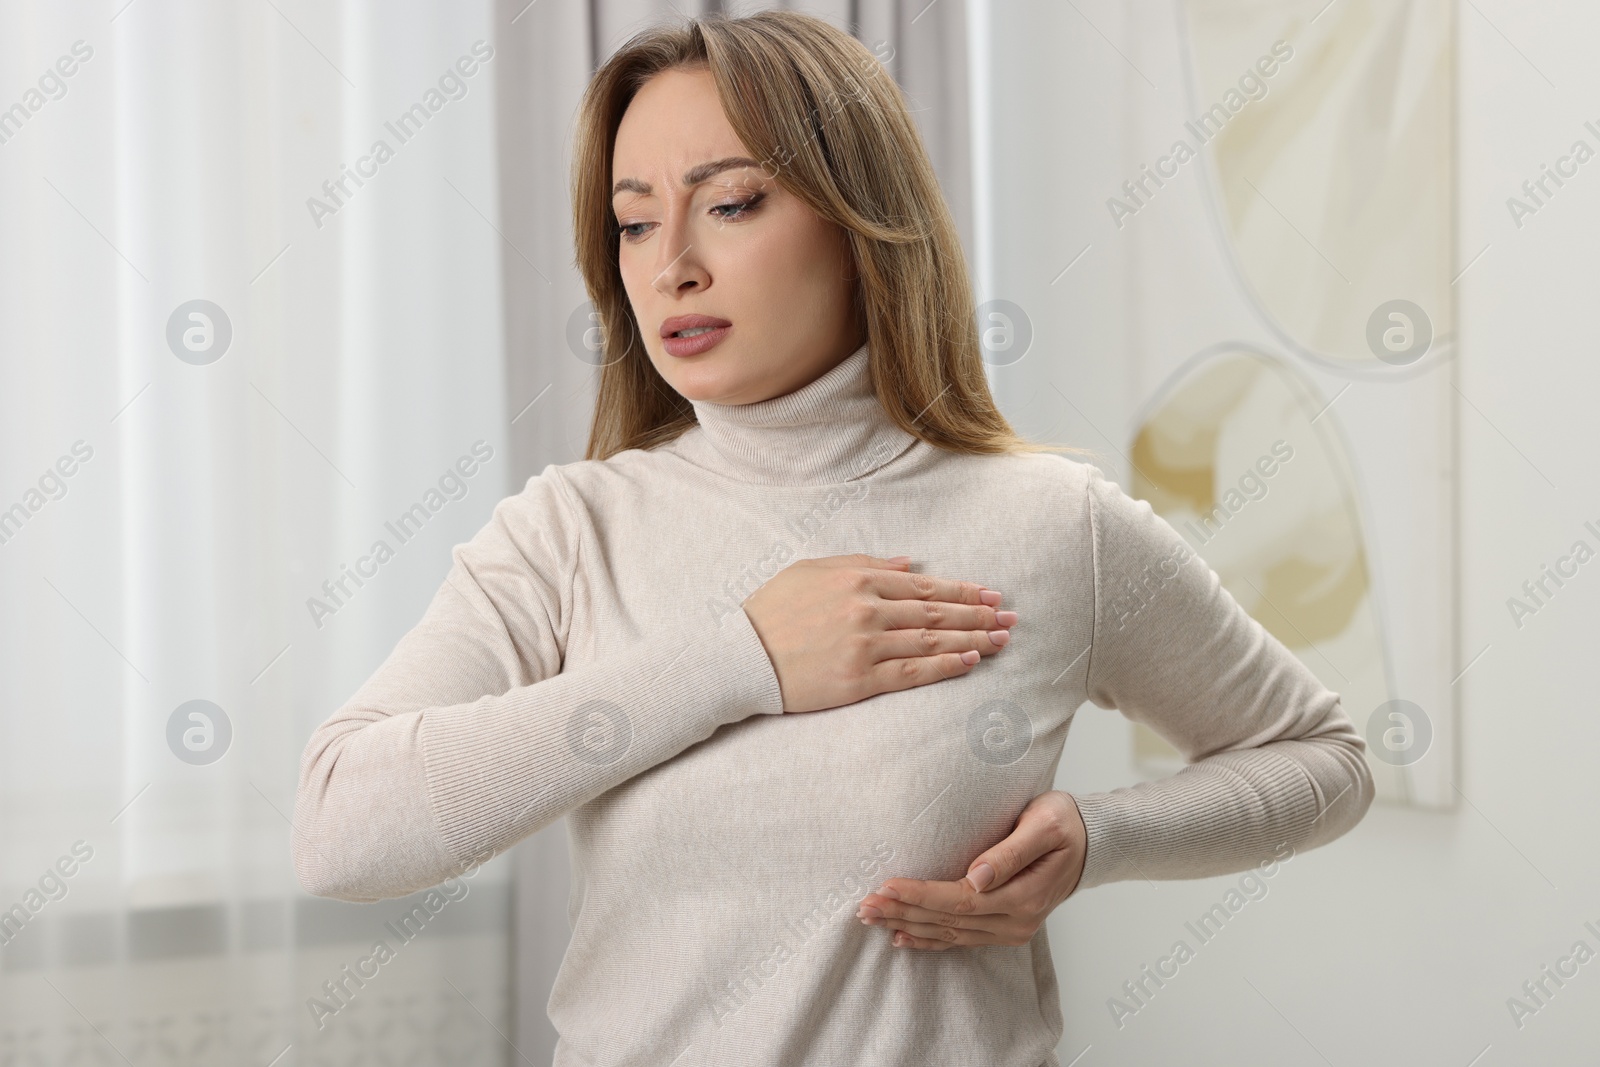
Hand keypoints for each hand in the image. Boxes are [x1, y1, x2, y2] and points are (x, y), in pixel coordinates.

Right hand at [742, 554, 1015, 713]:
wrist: (739, 656)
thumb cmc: (771, 611)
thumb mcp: (812, 571)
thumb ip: (862, 564)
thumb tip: (908, 564)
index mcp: (857, 579)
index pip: (924, 585)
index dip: (962, 589)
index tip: (990, 594)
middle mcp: (867, 610)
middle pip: (936, 611)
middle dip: (978, 613)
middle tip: (1010, 617)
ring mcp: (865, 646)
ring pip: (931, 640)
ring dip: (971, 639)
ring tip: (1001, 640)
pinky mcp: (859, 680)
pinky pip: (912, 672)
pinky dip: (945, 665)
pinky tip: (969, 662)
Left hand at [854, 791, 1086, 948]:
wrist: (1091, 843)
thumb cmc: (1065, 824)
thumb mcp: (1044, 826)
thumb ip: (1010, 852)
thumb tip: (976, 877)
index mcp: (1024, 896)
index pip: (960, 901)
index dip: (921, 896)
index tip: (886, 886)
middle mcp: (1016, 921)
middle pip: (948, 921)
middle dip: (903, 912)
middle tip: (864, 906)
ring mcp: (1010, 930)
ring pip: (949, 933)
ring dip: (908, 925)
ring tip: (871, 918)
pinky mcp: (1003, 929)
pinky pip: (960, 939)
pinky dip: (928, 939)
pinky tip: (901, 937)